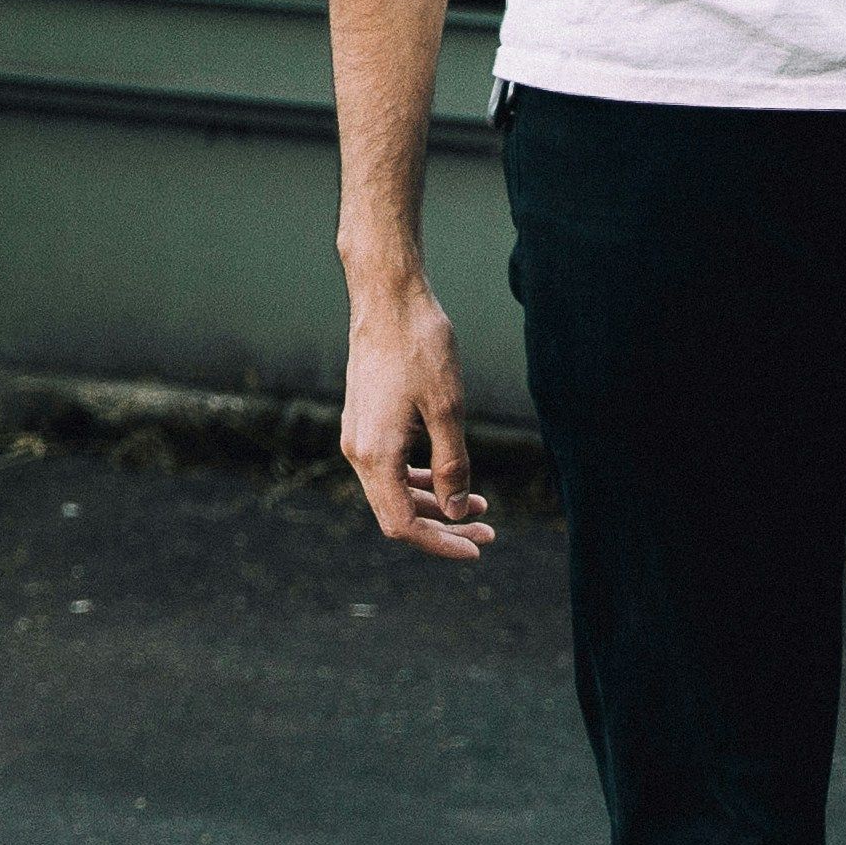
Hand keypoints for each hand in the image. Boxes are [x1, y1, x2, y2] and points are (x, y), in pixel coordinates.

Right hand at [337, 277, 494, 558]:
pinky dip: (418, 479)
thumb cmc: (420, 347)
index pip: (403, 524)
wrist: (388, 298)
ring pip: (393, 492)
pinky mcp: (364, 422)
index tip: (477, 546)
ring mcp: (357, 436)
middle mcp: (358, 451)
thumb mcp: (448, 410)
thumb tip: (458, 510)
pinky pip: (389, 468)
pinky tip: (447, 479)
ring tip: (480, 505)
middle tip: (487, 531)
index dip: (441, 543)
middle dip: (443, 527)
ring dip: (434, 504)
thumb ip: (452, 466)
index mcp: (376, 454)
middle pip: (397, 514)